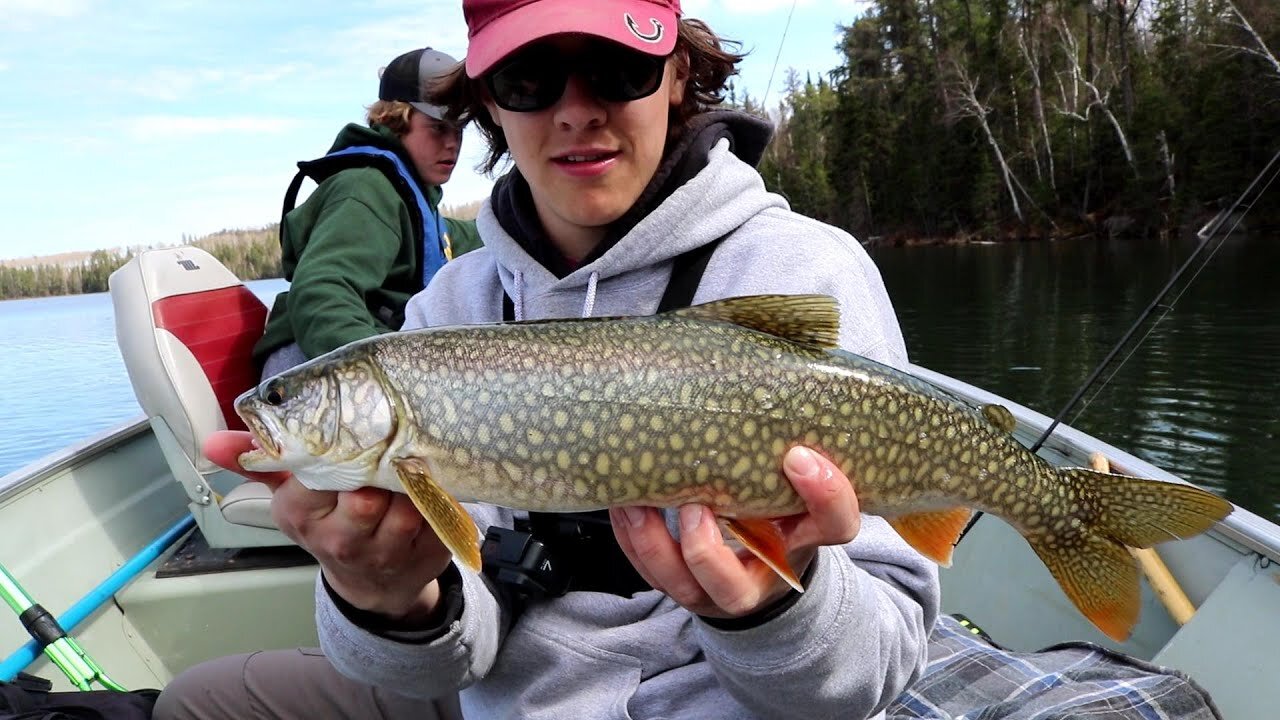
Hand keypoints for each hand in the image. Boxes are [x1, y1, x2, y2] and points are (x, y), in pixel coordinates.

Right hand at [203, 430, 452, 622]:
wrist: (375, 582)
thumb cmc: (331, 521)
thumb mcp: (292, 493)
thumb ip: (260, 461)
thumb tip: (212, 441)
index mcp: (301, 515)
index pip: (318, 473)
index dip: (340, 451)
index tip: (351, 434)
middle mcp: (341, 539)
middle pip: (364, 494)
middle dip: (379, 467)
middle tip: (388, 444)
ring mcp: (387, 551)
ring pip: (406, 503)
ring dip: (413, 481)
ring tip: (411, 463)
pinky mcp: (428, 551)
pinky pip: (439, 513)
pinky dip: (441, 495)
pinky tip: (433, 484)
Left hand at [609, 446, 859, 618]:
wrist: (760, 561)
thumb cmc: (777, 506)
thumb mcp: (793, 482)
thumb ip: (788, 447)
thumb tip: (766, 370)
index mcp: (804, 543)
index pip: (834, 526)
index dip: (824, 495)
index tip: (798, 455)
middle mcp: (761, 579)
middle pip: (735, 587)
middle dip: (705, 547)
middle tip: (694, 502)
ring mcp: (715, 591)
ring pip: (681, 584)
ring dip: (653, 541)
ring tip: (636, 499)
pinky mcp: (679, 588)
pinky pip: (650, 573)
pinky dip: (632, 539)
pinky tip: (625, 504)